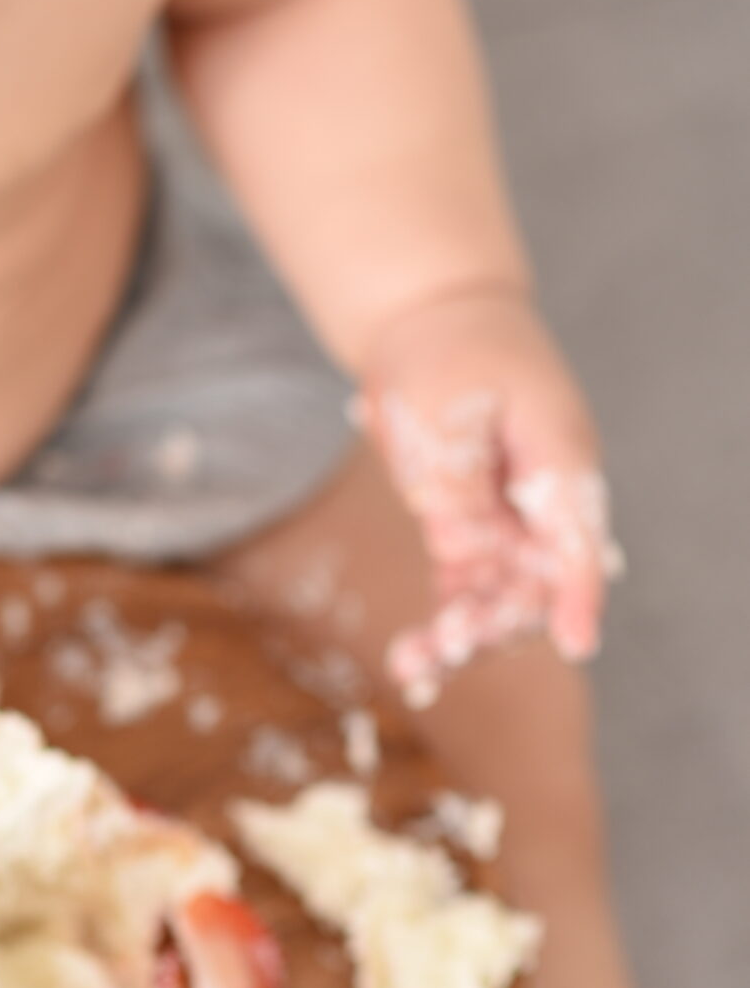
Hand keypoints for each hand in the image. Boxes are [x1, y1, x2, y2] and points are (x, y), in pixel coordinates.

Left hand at [361, 285, 622, 706]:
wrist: (434, 322)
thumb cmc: (452, 350)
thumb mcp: (447, 401)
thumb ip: (459, 474)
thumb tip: (462, 541)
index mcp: (559, 460)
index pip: (579, 538)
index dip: (578, 595)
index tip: (576, 643)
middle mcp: (544, 501)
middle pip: (541, 583)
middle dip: (502, 623)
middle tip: (451, 644)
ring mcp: (510, 520)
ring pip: (502, 598)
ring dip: (466, 636)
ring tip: (413, 665)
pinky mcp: (472, 532)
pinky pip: (466, 591)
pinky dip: (444, 625)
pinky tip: (410, 663)